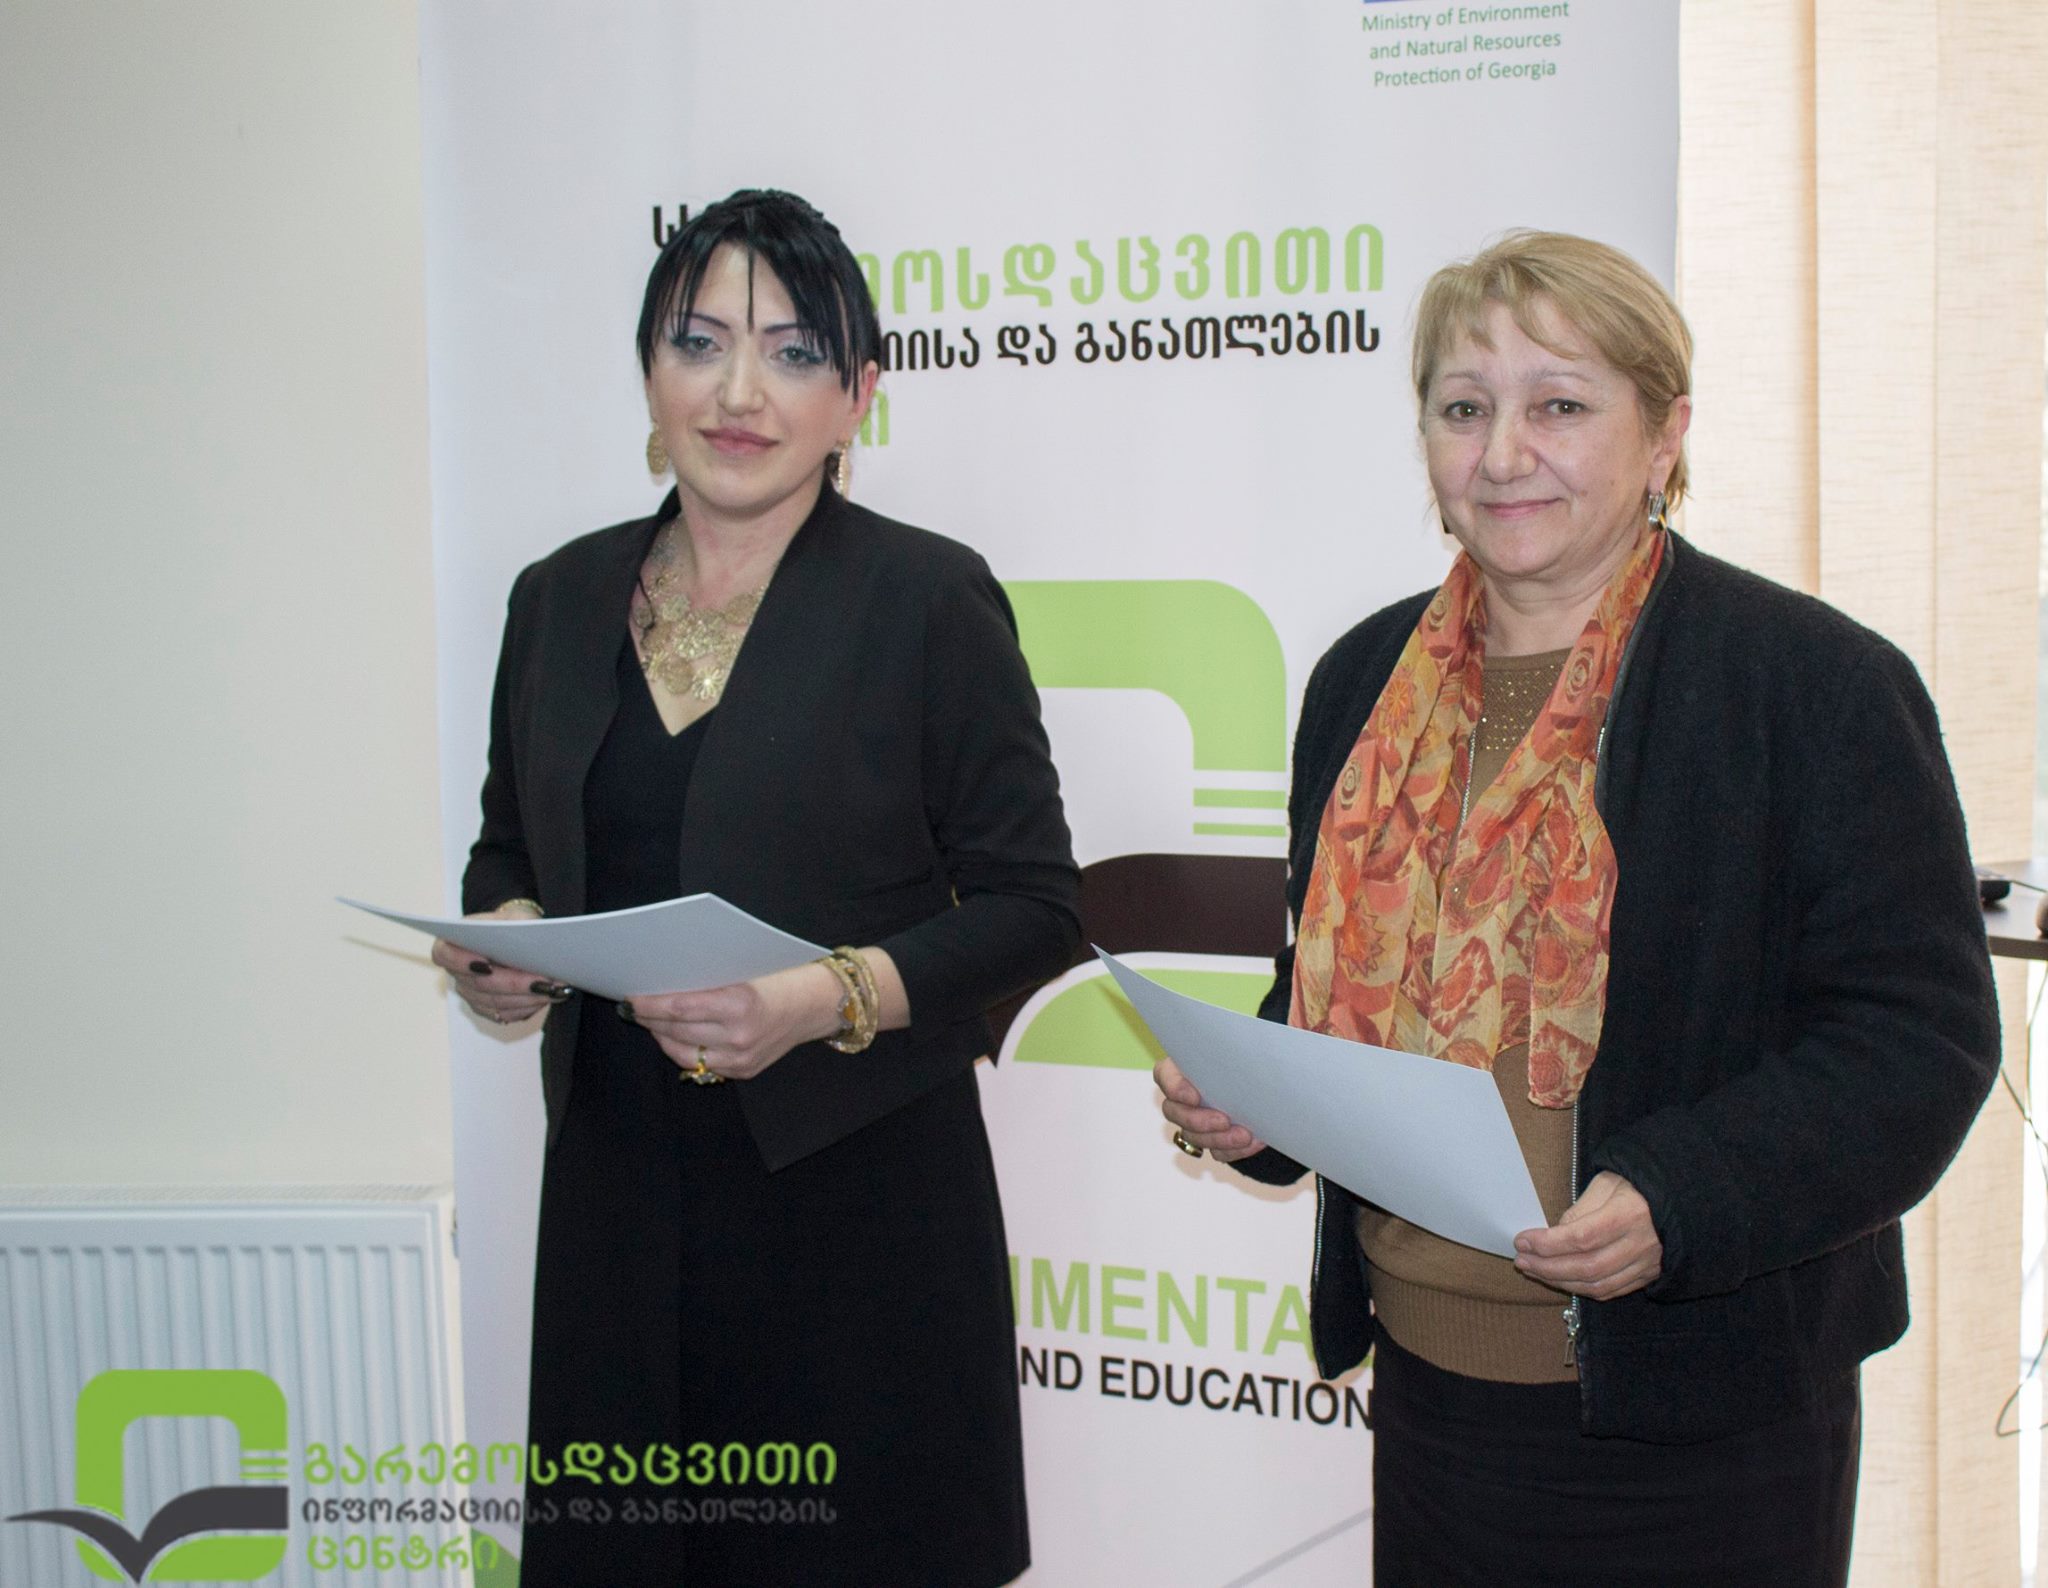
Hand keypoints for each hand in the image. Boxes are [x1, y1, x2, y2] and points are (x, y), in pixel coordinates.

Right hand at [431, 903, 567, 1027]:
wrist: (513, 938)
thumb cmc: (509, 924)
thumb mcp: (513, 915)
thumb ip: (518, 925)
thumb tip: (533, 941)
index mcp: (452, 943)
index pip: (445, 954)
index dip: (462, 961)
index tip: (486, 964)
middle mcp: (457, 972)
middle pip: (479, 984)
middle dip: (514, 983)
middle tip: (543, 981)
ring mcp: (470, 993)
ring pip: (495, 1003)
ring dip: (526, 998)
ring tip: (553, 989)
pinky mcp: (487, 1008)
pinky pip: (505, 1014)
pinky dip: (528, 1007)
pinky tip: (547, 998)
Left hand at [621, 961, 845, 1080]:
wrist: (816, 1004)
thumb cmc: (780, 977)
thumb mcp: (744, 970)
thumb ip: (707, 980)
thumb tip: (663, 982)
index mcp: (740, 1003)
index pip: (679, 1008)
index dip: (650, 1004)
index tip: (632, 997)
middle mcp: (739, 1036)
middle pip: (676, 1031)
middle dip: (649, 1019)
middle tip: (634, 1006)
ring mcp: (741, 1059)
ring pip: (683, 1053)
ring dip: (661, 1036)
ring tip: (649, 1022)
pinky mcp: (743, 1071)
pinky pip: (700, 1065)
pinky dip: (682, 1049)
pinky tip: (673, 1036)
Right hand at [1153, 1056, 1266, 1162]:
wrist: (1262, 1086)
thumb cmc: (1243, 1061)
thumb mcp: (1236, 1052)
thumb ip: (1229, 1053)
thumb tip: (1245, 1054)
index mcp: (1180, 1069)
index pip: (1164, 1076)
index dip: (1175, 1088)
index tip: (1194, 1097)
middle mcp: (1180, 1098)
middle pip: (1174, 1112)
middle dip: (1199, 1120)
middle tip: (1224, 1120)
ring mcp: (1192, 1122)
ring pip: (1193, 1137)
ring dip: (1220, 1139)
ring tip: (1246, 1135)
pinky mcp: (1210, 1141)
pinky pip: (1216, 1152)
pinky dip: (1235, 1150)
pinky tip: (1254, 1142)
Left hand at [1512, 1170, 1662, 1300]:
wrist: (1680, 1199)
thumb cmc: (1638, 1184)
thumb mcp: (1608, 1183)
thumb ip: (1581, 1209)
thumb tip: (1555, 1233)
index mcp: (1630, 1214)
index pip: (1582, 1237)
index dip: (1548, 1244)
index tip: (1522, 1240)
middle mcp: (1641, 1244)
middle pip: (1587, 1267)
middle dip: (1547, 1267)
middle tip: (1522, 1260)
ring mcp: (1647, 1264)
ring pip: (1598, 1286)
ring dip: (1560, 1281)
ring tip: (1534, 1270)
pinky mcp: (1648, 1276)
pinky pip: (1611, 1291)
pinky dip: (1582, 1289)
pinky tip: (1561, 1279)